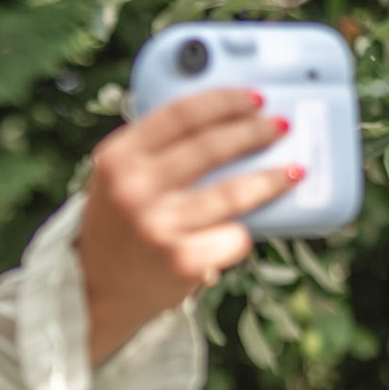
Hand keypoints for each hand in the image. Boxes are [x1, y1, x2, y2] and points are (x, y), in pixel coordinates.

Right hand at [78, 88, 297, 361]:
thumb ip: (154, 150)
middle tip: (280, 128)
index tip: (255, 98)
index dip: (225, 101)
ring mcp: (158, 225)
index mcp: (117, 158)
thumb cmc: (117, 229)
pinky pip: (232, 236)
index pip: (181, 114)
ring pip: (233, 192)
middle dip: (255, 132)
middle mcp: (134, 188)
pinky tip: (244, 231)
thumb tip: (224, 122)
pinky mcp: (181, 260)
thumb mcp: (117, 179)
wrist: (95, 291)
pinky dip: (241, 234)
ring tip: (292, 171)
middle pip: (211, 147)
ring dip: (270, 179)